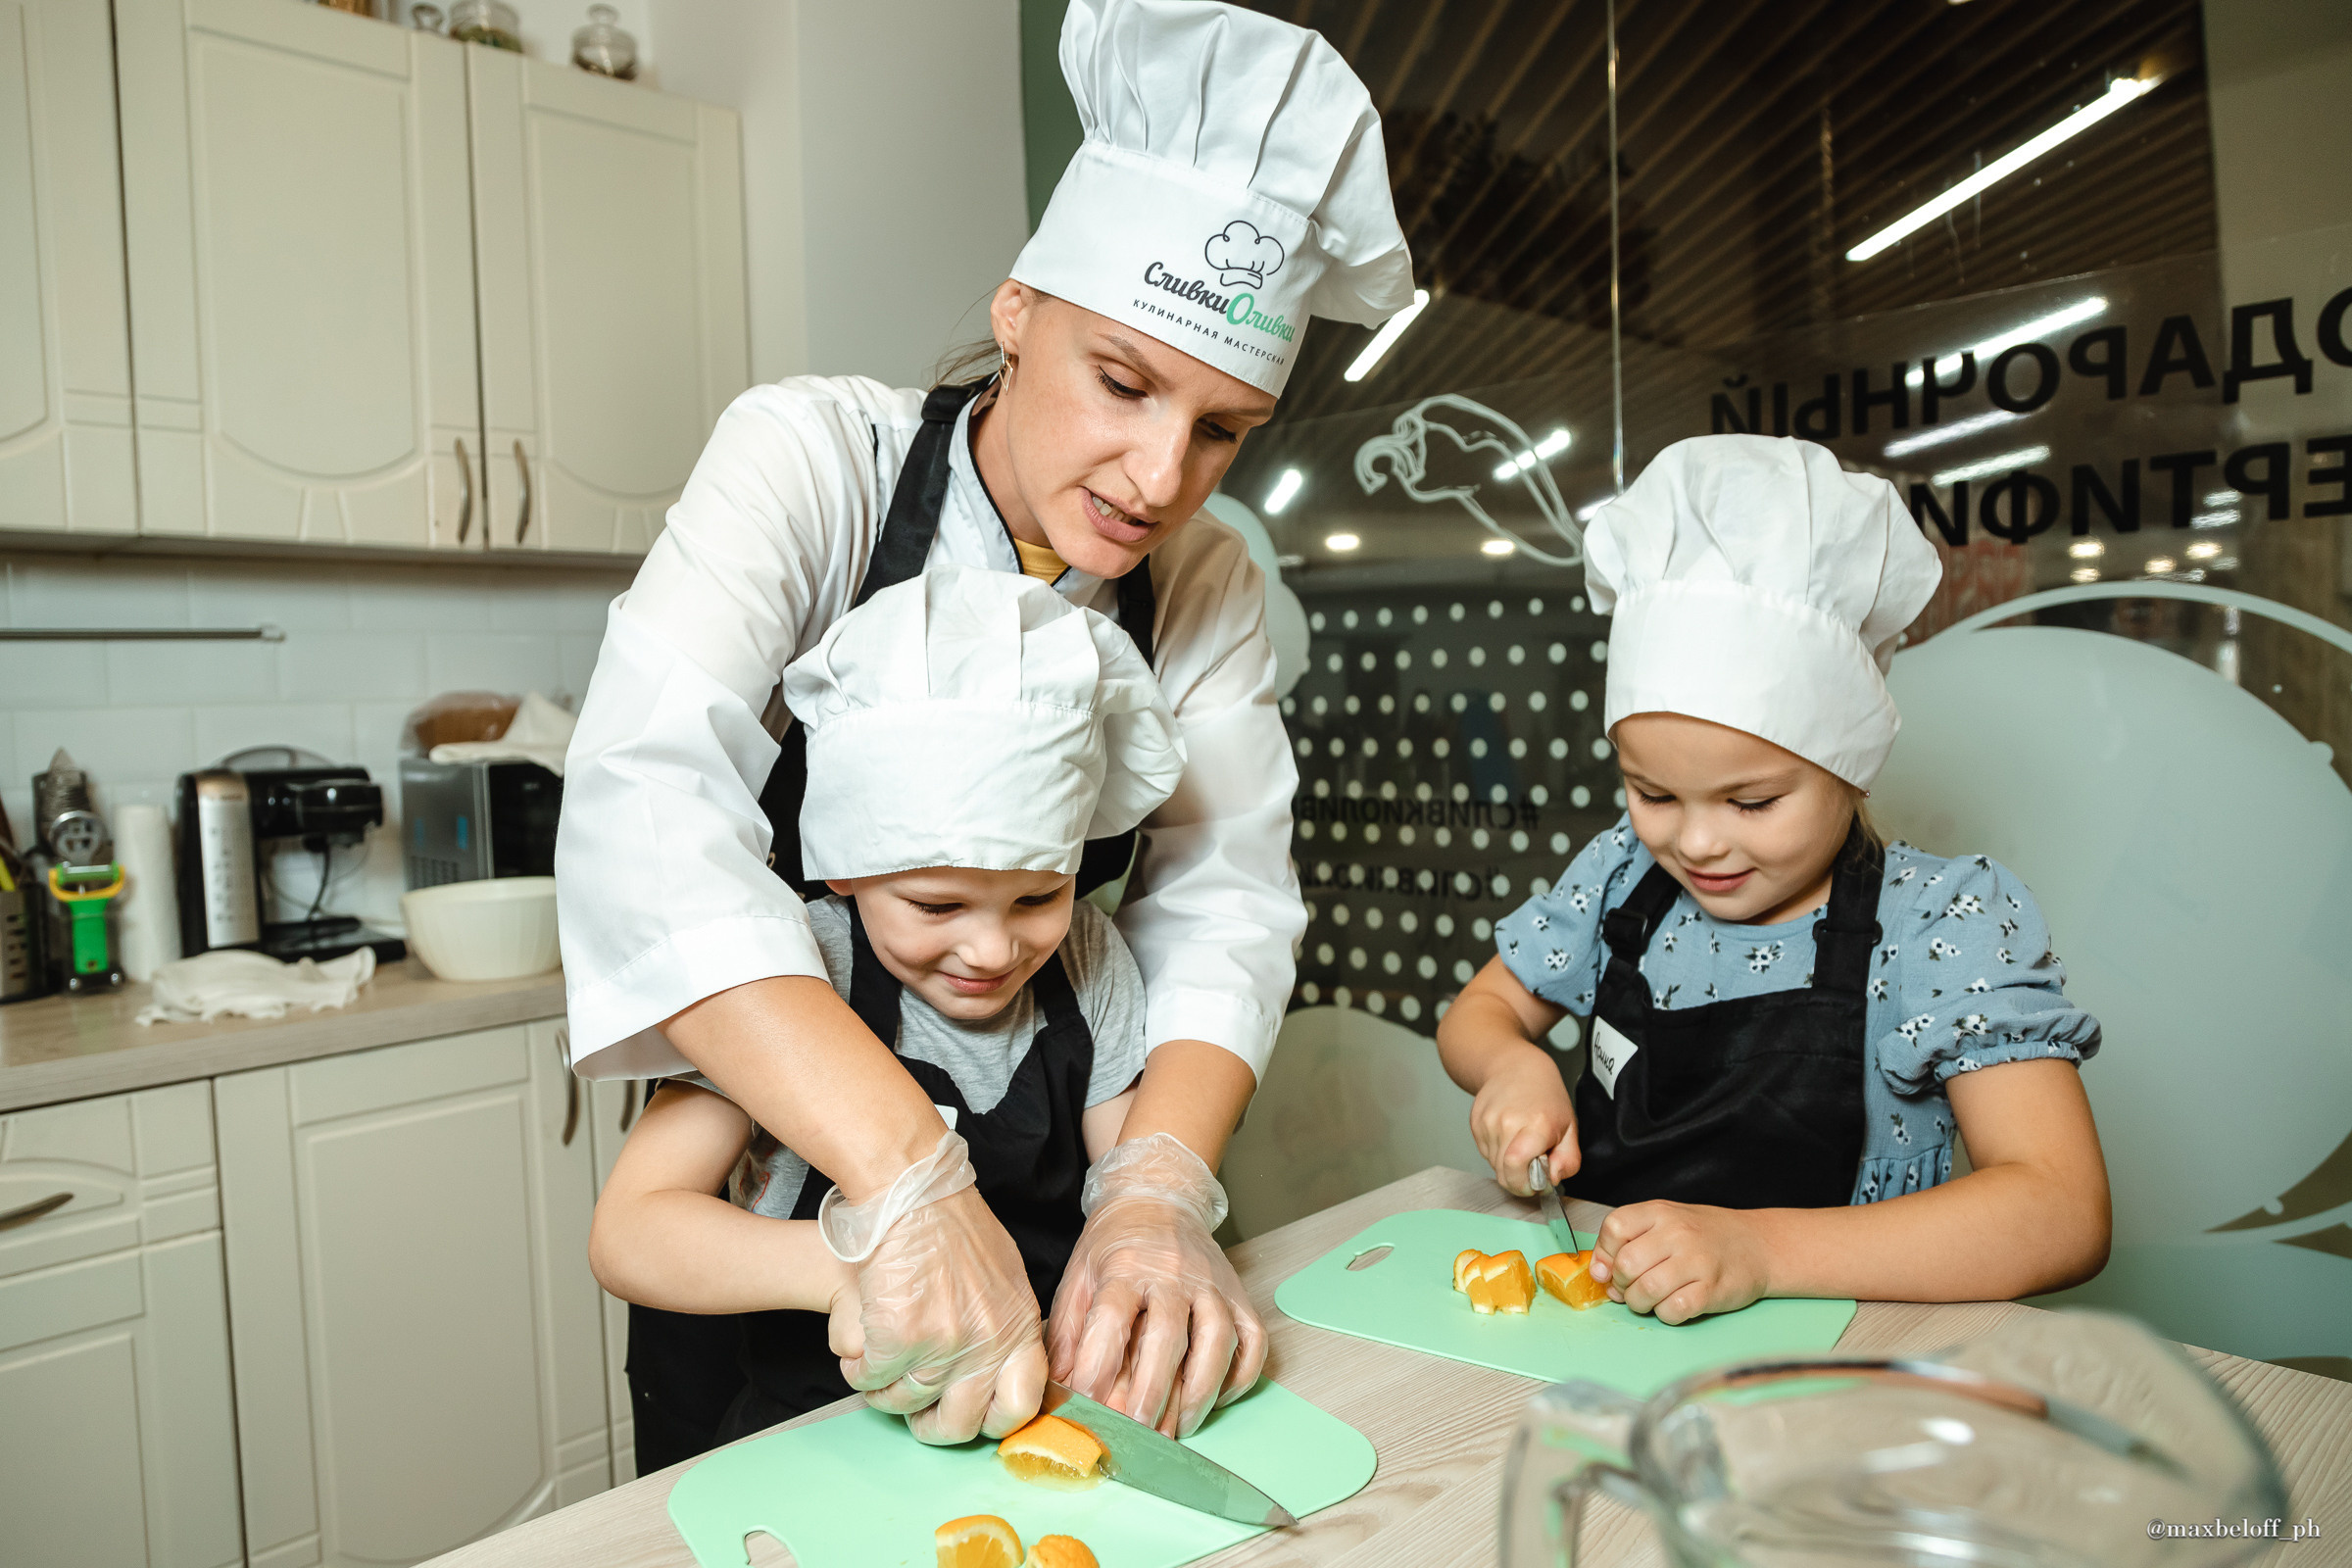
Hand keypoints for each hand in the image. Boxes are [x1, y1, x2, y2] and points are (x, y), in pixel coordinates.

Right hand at [843, 1185, 1047, 1443]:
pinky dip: (858, 1368)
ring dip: (885, 1388)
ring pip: (904, 1403)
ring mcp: (941, 1347)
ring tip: (881, 1358)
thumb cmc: (954, 1226)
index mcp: (1017, 1330)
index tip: (970, 1415)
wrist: (913, 1194)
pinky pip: (869, 1379)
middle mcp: (985, 1346)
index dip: (991, 1421)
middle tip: (914, 1408)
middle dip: (929, 1424)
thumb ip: (1006, 1328)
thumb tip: (1002, 1369)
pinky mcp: (896, 1340)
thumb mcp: (1005, 1280)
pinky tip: (863, 1343)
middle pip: (958, 1425)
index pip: (1021, 1407)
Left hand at [1047, 1134, 1265, 1438]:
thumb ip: (1066, 1335)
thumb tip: (1058, 1392)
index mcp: (1124, 1268)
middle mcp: (1172, 1274)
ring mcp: (1211, 1284)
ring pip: (1218, 1340)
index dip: (1098, 1367)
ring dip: (1200, 1392)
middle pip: (1168, 1336)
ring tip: (1179, 1427)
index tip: (1088, 1406)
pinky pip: (1253, 1340)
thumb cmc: (1113, 1249)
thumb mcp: (1077, 1279)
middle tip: (1138, 1432)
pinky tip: (1217, 1398)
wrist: (1157, 1201)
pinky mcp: (1239, 1294)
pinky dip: (1240, 1376)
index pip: (1111, 1320)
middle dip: (1152, 1392)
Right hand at [1470, 1043, 1579, 1194]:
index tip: (1535, 1182)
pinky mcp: (1475, 1122)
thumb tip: (1551, 1179)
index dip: (1525, 1185)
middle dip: (1517, 1178)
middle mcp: (1507, 1123)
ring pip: (1493, 1164)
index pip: (1516, 1169)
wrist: (1515, 1067)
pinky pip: (1484, 1152)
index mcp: (1536, 1125)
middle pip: (1503, 1173)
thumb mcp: (1570, 1127)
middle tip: (1531, 1163)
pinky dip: (1496, 1151)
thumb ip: (1568, 1160)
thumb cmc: (1545, 1096)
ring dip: (1507, 1163)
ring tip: (1519, 1142)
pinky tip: (1507, 1133)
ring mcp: (1488, 1122)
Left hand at [1589, 1200, 1771, 1323]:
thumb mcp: (1667, 1222)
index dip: (1605, 1253)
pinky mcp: (1711, 1290)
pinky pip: (1672, 1310)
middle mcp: (1677, 1233)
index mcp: (1660, 1212)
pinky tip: (1674, 1305)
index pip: (1615, 1228)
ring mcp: (1696, 1261)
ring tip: (1651, 1299)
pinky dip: (1666, 1314)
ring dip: (1640, 1303)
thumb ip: (1631, 1239)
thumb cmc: (1706, 1235)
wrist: (1759, 1245)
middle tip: (1633, 1287)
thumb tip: (1598, 1272)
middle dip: (1622, 1285)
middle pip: (1626, 1265)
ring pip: (1645, 1291)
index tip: (1611, 1267)